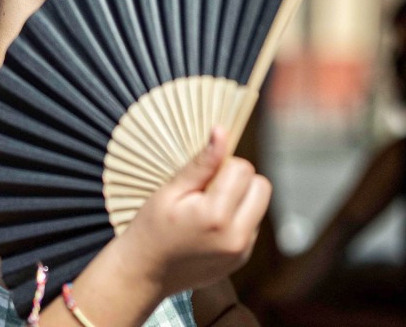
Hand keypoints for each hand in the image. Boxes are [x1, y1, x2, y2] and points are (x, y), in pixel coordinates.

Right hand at [121, 127, 272, 296]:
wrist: (145, 273)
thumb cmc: (151, 228)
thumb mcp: (170, 191)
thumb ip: (201, 163)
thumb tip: (221, 132)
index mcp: (216, 216)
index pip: (243, 168)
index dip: (222, 165)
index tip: (200, 178)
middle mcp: (237, 236)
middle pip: (261, 186)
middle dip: (238, 180)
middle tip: (207, 190)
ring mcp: (242, 251)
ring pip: (259, 204)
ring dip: (240, 199)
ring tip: (207, 209)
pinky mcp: (243, 258)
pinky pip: (252, 224)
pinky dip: (237, 218)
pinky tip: (210, 226)